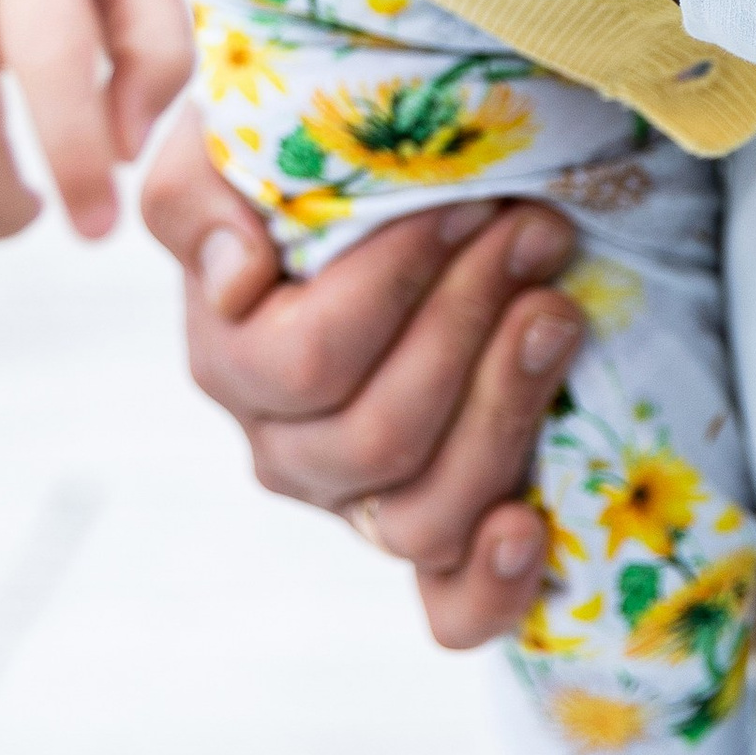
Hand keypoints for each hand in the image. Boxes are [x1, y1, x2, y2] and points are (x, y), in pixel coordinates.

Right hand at [140, 108, 586, 644]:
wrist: (384, 196)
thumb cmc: (307, 162)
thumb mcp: (229, 145)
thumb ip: (197, 197)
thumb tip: (234, 279)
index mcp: (233, 360)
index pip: (314, 358)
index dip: (401, 282)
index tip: (472, 202)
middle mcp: (289, 450)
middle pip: (382, 434)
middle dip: (472, 322)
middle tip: (537, 232)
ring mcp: (361, 504)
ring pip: (424, 514)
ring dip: (506, 408)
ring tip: (558, 312)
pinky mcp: (432, 538)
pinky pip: (450, 609)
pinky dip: (492, 584)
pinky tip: (530, 525)